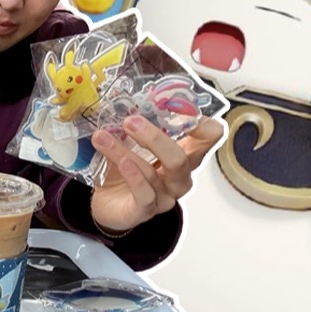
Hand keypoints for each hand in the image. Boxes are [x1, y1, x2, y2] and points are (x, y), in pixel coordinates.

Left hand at [89, 115, 225, 233]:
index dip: (202, 124)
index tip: (179, 107)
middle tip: (130, 121)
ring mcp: (165, 196)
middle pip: (181, 158)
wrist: (106, 202)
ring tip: (102, 137)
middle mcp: (179, 177)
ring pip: (153, 173)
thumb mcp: (130, 143)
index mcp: (183, 154)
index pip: (208, 138)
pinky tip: (123, 164)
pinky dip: (133, 177)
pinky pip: (144, 194)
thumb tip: (119, 100)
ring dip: (124, 151)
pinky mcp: (145, 210)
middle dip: (155, 138)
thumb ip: (133, 125)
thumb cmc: (124, 168)